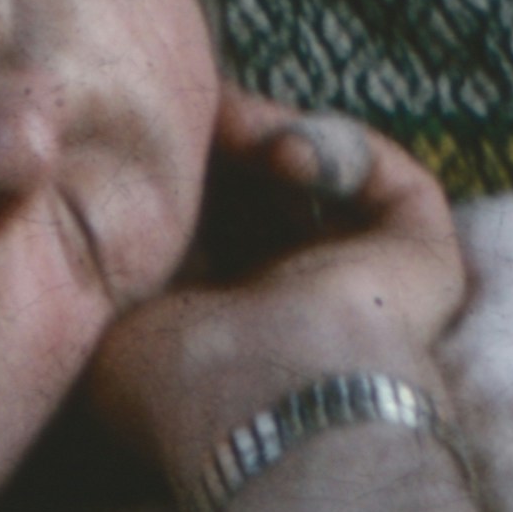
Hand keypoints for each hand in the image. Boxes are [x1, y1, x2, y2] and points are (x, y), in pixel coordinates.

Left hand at [85, 96, 475, 509]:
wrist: (267, 407)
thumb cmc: (176, 382)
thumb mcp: (109, 312)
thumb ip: (108, 257)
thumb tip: (89, 194)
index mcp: (227, 327)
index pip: (210, 229)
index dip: (182, 175)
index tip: (144, 133)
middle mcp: (299, 304)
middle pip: (267, 195)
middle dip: (226, 144)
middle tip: (191, 104)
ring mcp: (366, 283)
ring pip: (327, 183)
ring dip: (276, 138)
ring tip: (230, 121)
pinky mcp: (423, 261)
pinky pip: (396, 183)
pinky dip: (340, 151)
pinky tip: (286, 153)